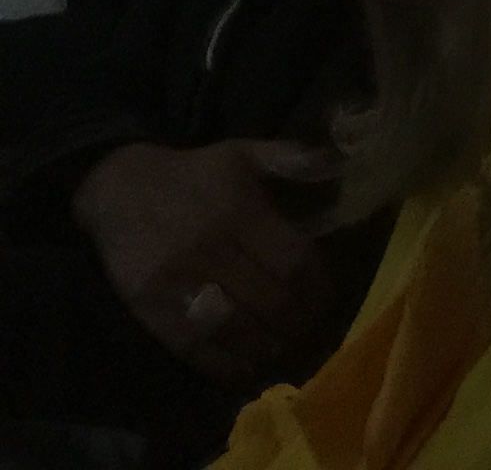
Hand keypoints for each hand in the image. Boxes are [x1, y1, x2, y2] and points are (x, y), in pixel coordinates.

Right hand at [73, 138, 339, 379]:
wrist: (118, 190)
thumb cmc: (192, 174)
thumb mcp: (243, 153)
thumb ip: (293, 159)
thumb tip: (341, 164)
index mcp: (240, 212)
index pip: (293, 261)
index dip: (317, 287)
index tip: (326, 299)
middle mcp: (211, 250)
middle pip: (268, 300)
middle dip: (296, 322)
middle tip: (309, 330)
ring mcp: (178, 283)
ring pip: (233, 328)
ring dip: (264, 347)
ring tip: (282, 351)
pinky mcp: (149, 307)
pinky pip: (191, 345)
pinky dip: (221, 362)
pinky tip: (243, 366)